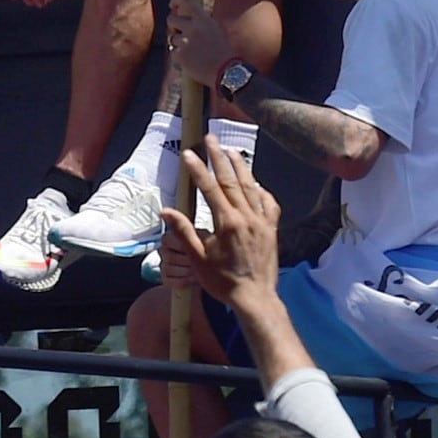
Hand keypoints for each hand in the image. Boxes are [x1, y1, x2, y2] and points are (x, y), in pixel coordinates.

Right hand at [162, 136, 281, 310]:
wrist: (255, 298)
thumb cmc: (223, 282)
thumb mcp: (197, 259)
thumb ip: (183, 232)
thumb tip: (166, 211)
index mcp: (227, 223)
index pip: (209, 189)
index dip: (198, 169)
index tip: (189, 153)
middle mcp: (247, 217)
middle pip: (231, 180)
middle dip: (219, 157)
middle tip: (211, 138)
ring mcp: (262, 222)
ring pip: (251, 187)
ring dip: (240, 167)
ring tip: (232, 151)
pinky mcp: (271, 229)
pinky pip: (268, 203)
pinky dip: (261, 190)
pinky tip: (256, 183)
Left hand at [165, 0, 229, 89]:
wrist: (226, 71)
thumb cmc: (222, 50)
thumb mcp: (214, 28)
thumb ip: (199, 20)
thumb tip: (181, 12)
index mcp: (204, 19)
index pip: (186, 1)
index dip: (176, 0)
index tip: (173, 5)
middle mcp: (193, 28)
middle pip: (171, 19)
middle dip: (173, 26)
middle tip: (180, 32)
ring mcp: (185, 42)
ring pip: (172, 38)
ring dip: (179, 43)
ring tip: (194, 52)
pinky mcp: (180, 55)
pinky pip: (173, 51)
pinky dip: (179, 56)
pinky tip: (192, 60)